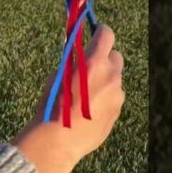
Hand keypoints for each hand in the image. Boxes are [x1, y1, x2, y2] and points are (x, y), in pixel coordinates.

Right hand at [14, 25, 125, 172]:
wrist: (59, 139)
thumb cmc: (53, 105)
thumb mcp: (58, 76)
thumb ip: (73, 60)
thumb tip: (78, 50)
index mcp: (93, 62)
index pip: (106, 34)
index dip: (100, 33)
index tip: (95, 34)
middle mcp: (111, 75)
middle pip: (115, 56)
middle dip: (105, 59)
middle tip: (90, 68)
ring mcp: (117, 94)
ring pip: (115, 79)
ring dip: (105, 81)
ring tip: (86, 96)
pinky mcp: (118, 110)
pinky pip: (114, 97)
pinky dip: (106, 98)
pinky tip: (90, 110)